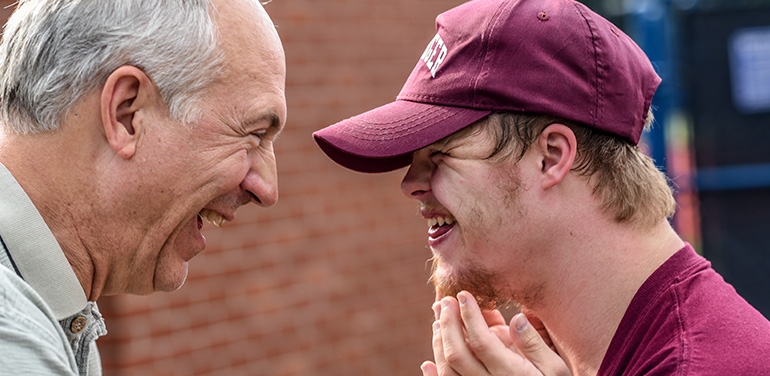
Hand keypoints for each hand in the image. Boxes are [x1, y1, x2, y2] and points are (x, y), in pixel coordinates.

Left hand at [421, 291, 570, 375]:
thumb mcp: (556, 369)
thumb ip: (536, 345)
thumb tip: (517, 318)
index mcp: (510, 372)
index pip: (481, 341)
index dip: (469, 316)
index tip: (463, 294)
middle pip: (458, 353)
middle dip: (448, 324)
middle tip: (445, 300)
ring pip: (449, 370)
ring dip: (439, 343)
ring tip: (438, 319)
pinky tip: (426, 364)